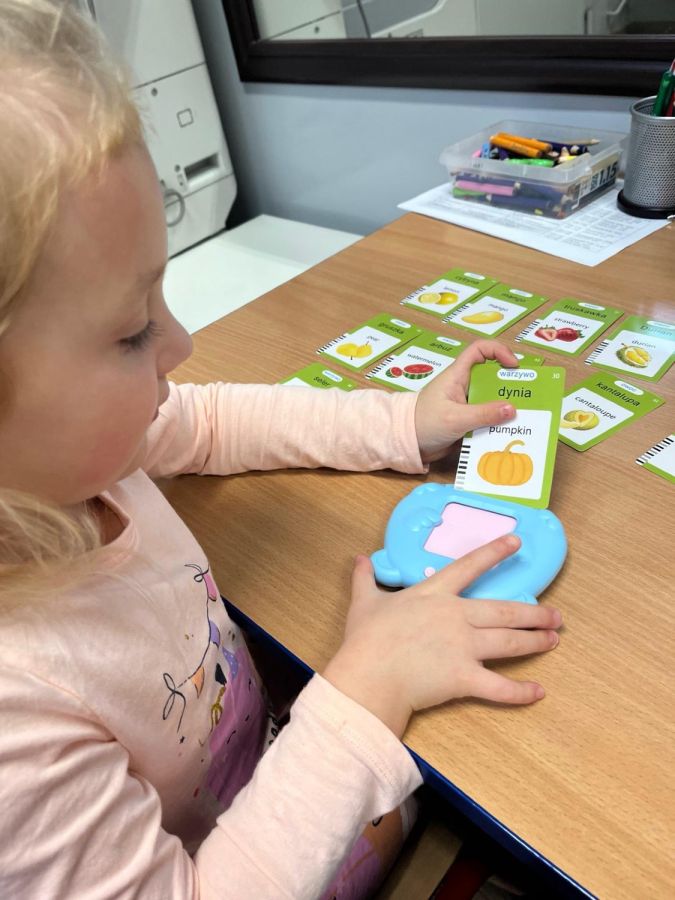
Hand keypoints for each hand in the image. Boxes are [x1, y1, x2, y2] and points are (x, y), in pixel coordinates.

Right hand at [323, 535, 561, 737]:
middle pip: (504, 610)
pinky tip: (539, 691)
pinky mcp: (465, 678)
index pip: (470, 566)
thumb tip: (359, 558)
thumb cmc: (366, 639)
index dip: (494, 552)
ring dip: (535, 641)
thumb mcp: (365, 602)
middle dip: (534, 612)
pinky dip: (521, 691)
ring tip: (553, 639)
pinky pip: (499, 687)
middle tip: (556, 615)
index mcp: (434, 594)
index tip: (517, 542)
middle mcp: (457, 616)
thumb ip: (365, 579)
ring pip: (509, 642)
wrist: (369, 675)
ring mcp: (464, 647)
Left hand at [415, 340, 518, 462]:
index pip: (479, 350)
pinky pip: (486, 416)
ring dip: (505, 406)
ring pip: (491, 398)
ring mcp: (465, 403)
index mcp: (457, 375)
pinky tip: (508, 432)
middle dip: (509, 384)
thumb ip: (483, 414)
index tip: (514, 366)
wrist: (406, 443)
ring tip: (524, 417)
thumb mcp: (455, 418)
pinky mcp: (466, 419)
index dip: (499, 351)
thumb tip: (512, 409)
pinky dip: (497, 422)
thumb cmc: (424, 423)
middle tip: (527, 396)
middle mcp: (462, 385)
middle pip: (491, 376)